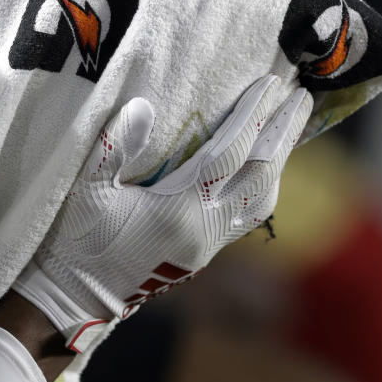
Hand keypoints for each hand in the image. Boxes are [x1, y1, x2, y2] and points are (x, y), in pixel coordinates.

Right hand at [12, 75, 312, 351]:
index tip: (270, 84)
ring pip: (263, 200)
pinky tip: (260, 167)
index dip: (253, 116)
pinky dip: (263, 184)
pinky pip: (249, 215)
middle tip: (301, 97)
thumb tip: (141, 106)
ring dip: (279, 161)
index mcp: (180, 210)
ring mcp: (209, 245)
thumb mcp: (88, 191)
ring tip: (288, 128)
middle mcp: (206, 229)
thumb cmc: (80, 241)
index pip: (229, 154)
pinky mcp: (205, 254)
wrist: (79, 297)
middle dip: (284, 133)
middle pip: (261, 176)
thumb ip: (113, 148)